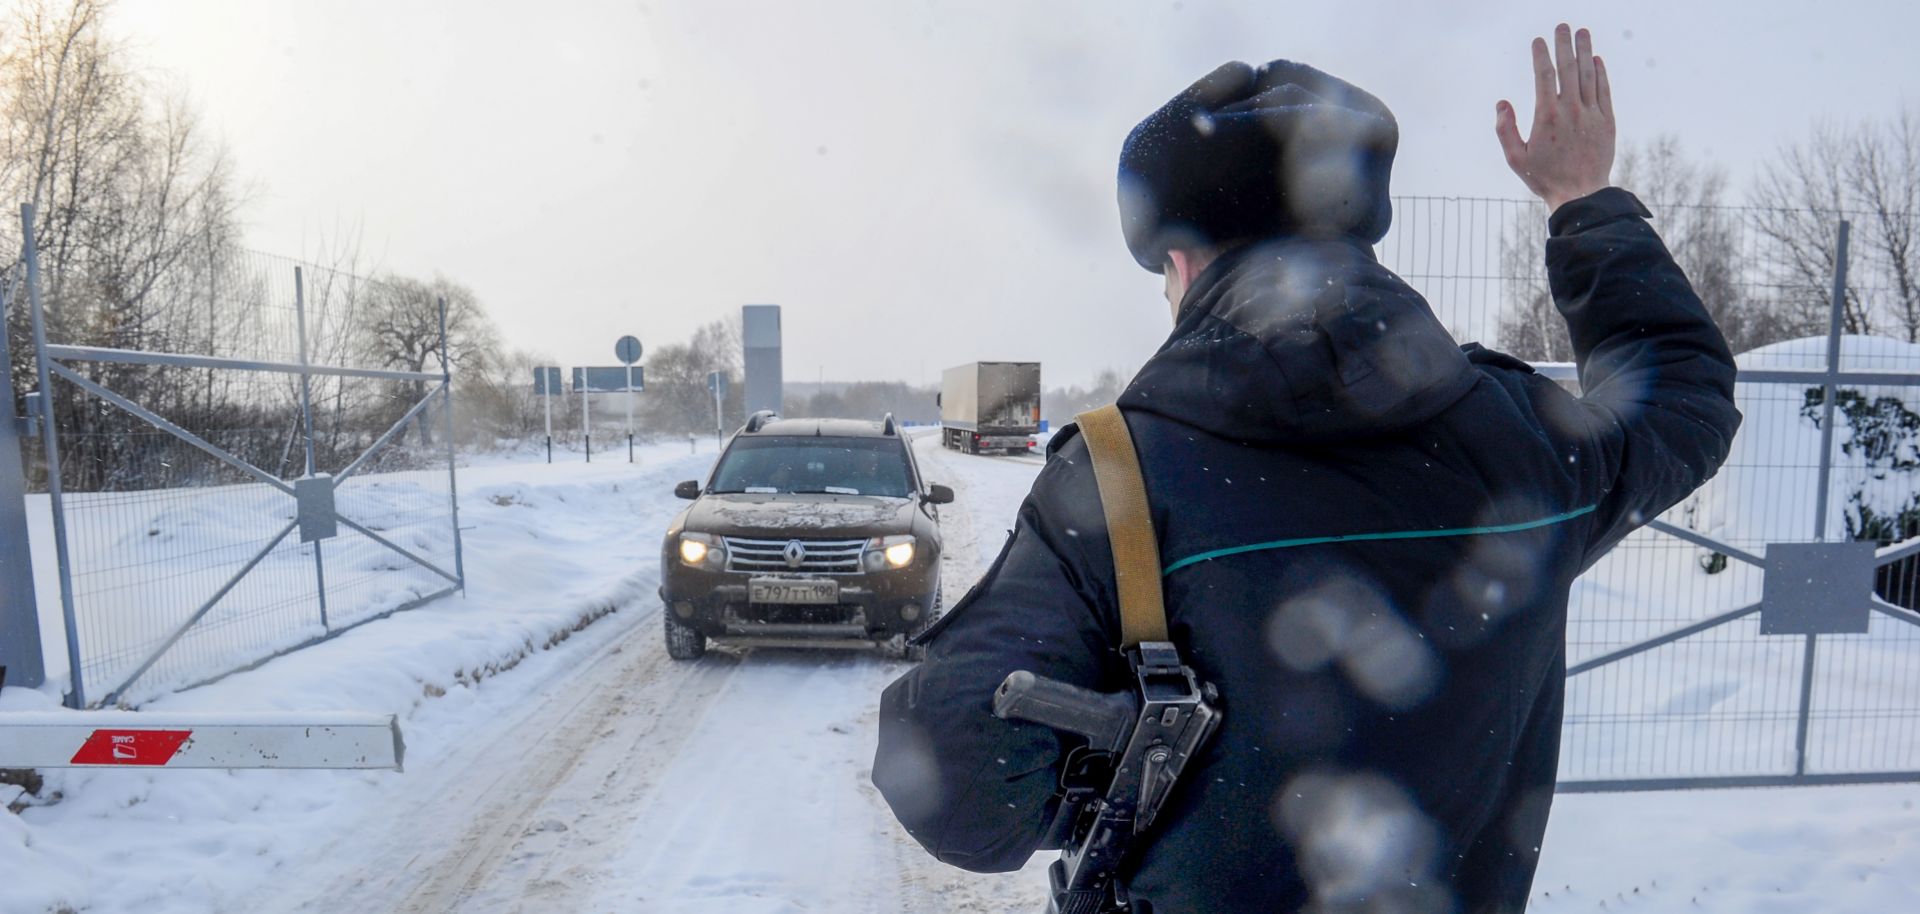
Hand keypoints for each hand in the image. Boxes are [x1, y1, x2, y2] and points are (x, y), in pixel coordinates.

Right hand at [1495, 24, 1614, 211]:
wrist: (1581, 194)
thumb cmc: (1544, 178)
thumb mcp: (1515, 158)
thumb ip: (1505, 130)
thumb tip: (1502, 103)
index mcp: (1547, 116)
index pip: (1544, 76)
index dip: (1540, 55)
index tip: (1538, 40)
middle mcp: (1571, 110)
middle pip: (1568, 68)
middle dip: (1564, 44)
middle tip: (1562, 26)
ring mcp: (1591, 114)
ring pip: (1589, 74)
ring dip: (1585, 51)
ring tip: (1582, 33)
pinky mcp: (1606, 121)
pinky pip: (1604, 90)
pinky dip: (1600, 72)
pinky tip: (1596, 60)